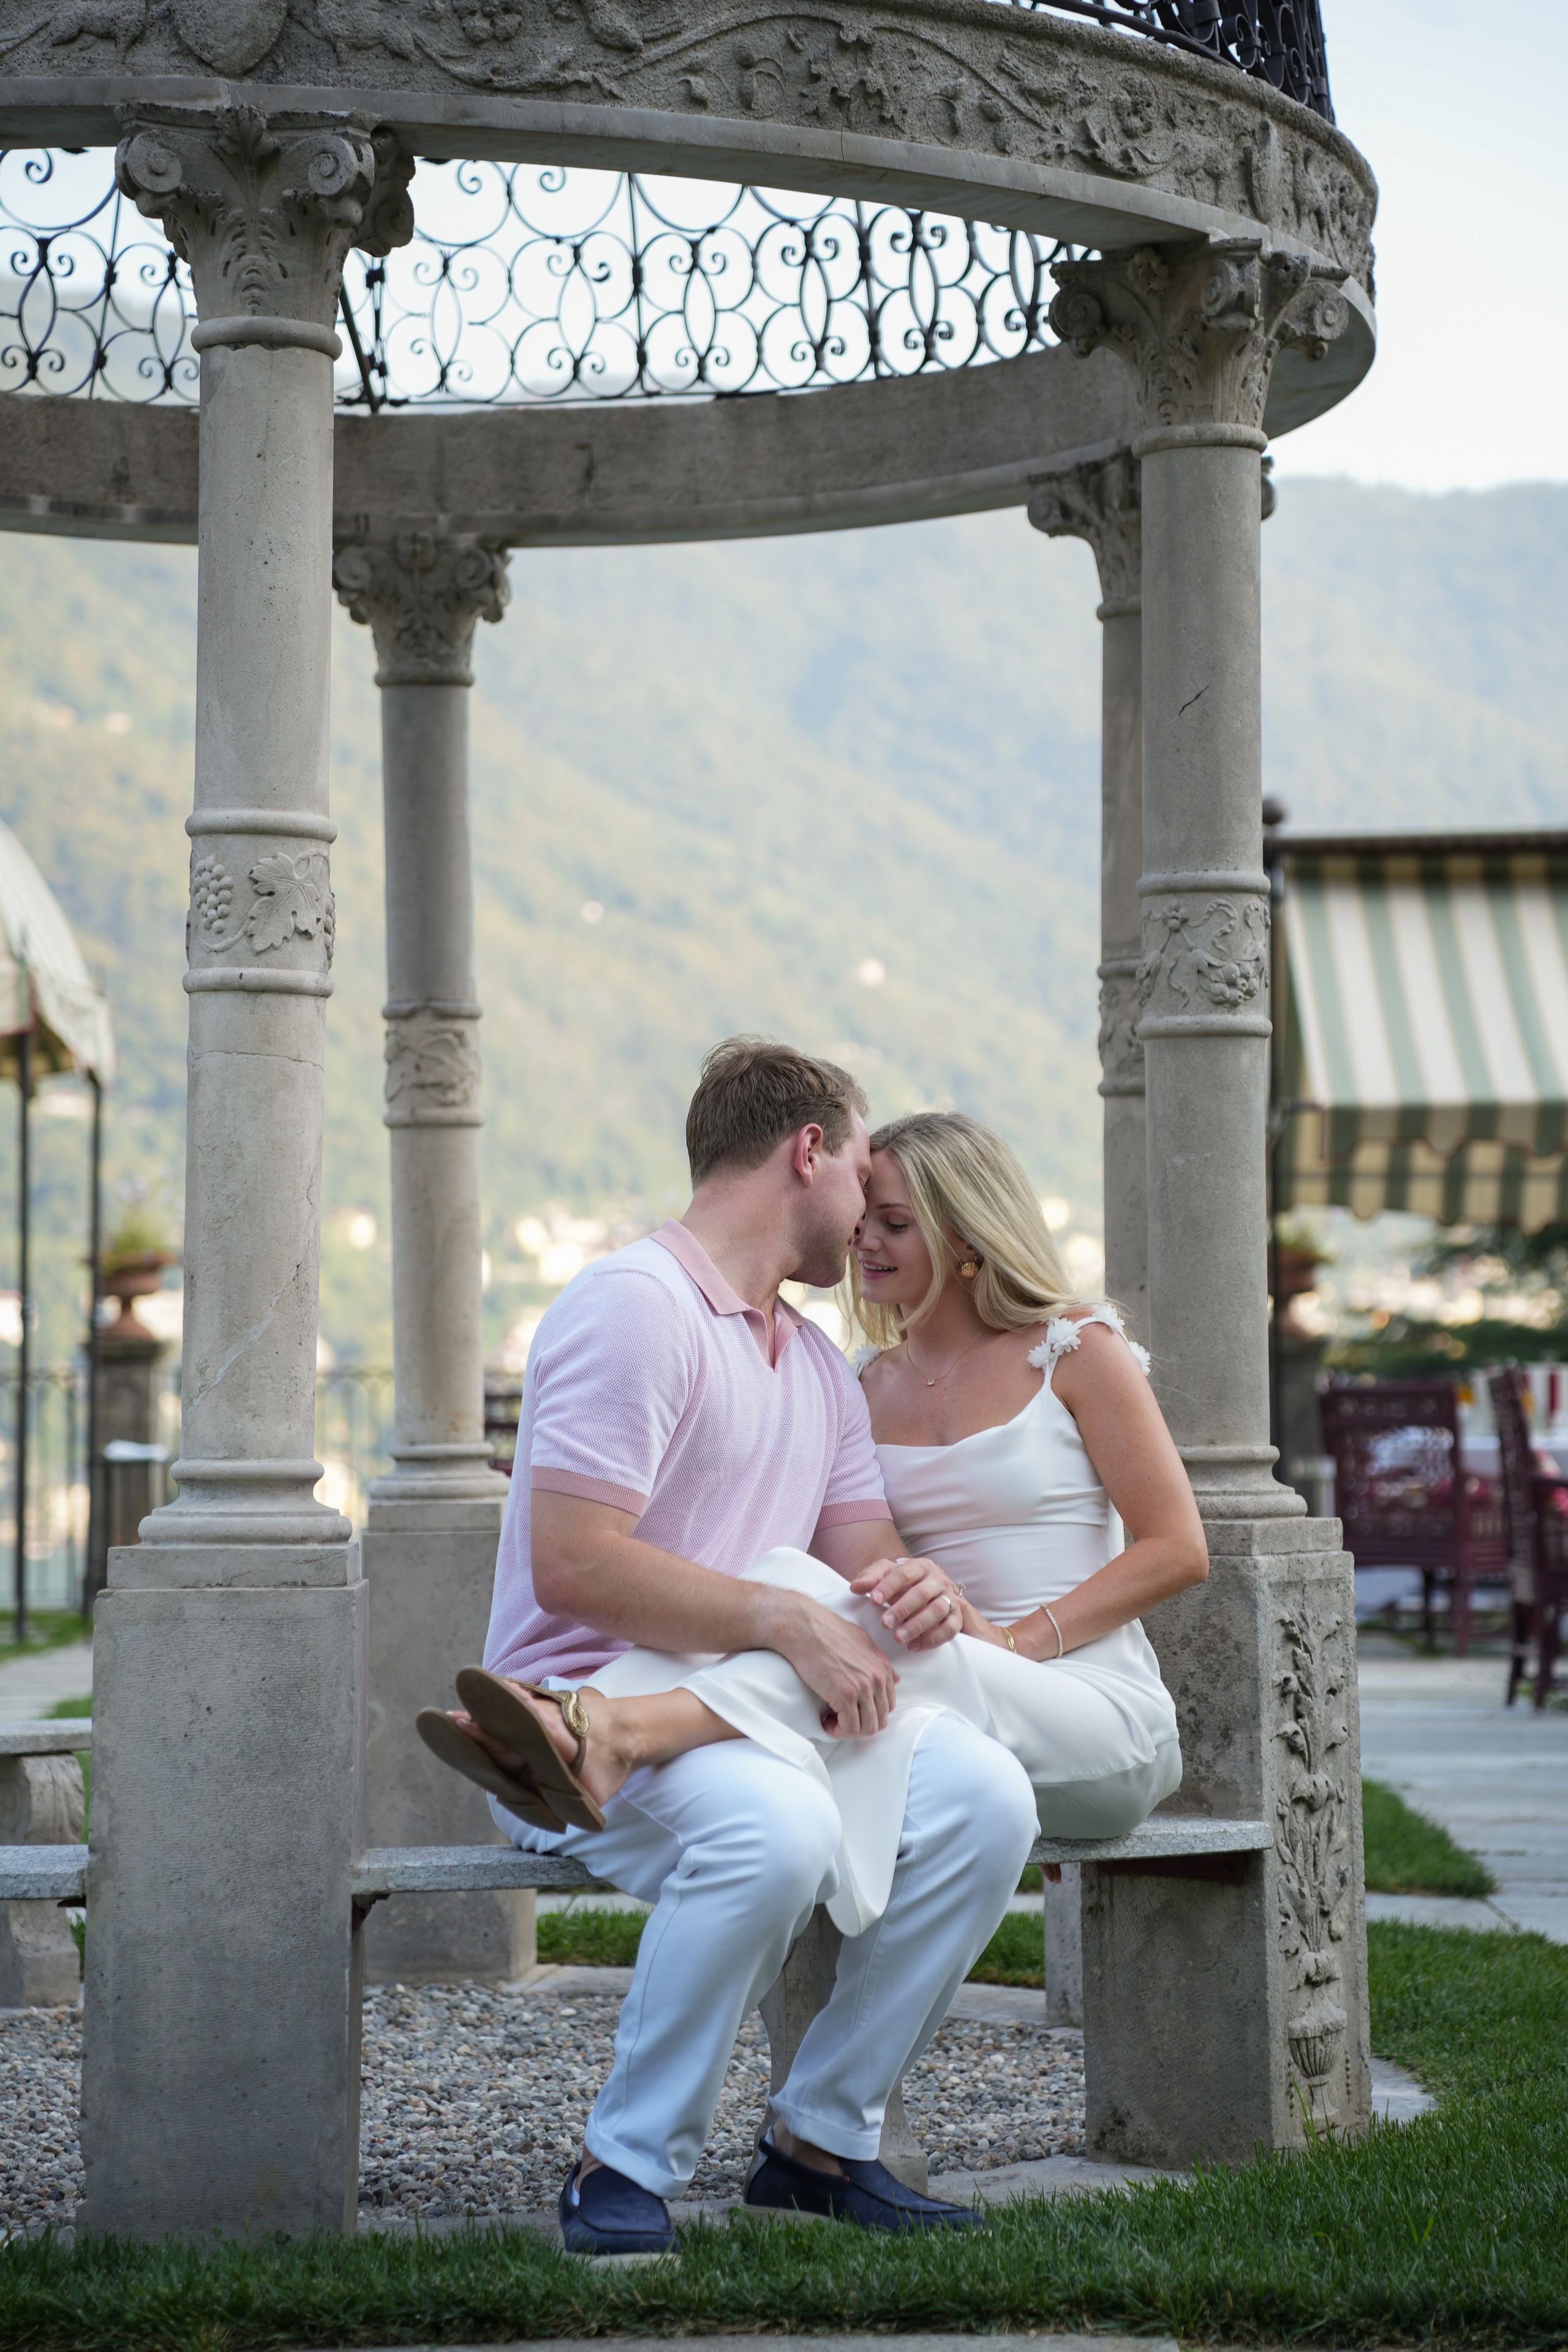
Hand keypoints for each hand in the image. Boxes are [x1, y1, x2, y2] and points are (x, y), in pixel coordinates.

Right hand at [770, 1592, 899, 1736]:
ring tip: (833, 1721)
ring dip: (849, 1730)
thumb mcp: (861, 1640)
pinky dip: (837, 1731)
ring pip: (867, 1728)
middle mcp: (877, 1678)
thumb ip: (878, 1662)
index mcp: (882, 1667)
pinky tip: (825, 1722)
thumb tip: (895, 1678)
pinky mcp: (844, 1695)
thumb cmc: (827, 1630)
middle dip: (861, 1725)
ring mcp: (862, 1688)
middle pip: (879, 1720)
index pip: (888, 1705)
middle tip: (842, 1719)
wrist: (804, 1626)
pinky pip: (849, 1727)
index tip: (853, 1711)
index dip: (870, 1713)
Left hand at [849, 1554, 964, 1652]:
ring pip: (938, 1610)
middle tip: (885, 1623)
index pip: (905, 1574)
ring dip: (918, 1625)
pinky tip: (914, 1646)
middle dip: (903, 1608)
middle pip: (922, 1593)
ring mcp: (949, 1599)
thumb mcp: (887, 1575)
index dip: (888, 1587)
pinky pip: (950, 1629)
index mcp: (920, 1566)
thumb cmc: (904, 1583)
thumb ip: (871, 1578)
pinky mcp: (956, 1617)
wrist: (933, 1592)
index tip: (873, 1600)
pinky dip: (933, 1639)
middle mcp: (938, 1580)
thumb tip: (855, 1587)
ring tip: (898, 1638)